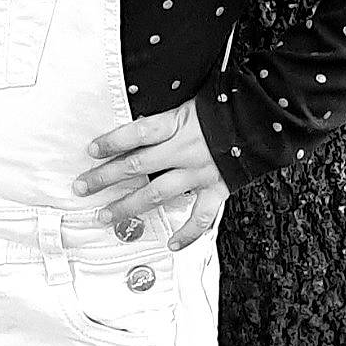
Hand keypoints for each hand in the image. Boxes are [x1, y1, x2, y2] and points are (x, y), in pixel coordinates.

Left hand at [74, 101, 229, 250]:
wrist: (263, 119)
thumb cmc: (225, 106)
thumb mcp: (191, 101)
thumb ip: (166, 117)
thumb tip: (139, 127)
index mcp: (178, 124)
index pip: (137, 133)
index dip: (112, 142)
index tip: (91, 149)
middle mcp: (185, 150)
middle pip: (137, 166)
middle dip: (105, 178)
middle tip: (82, 187)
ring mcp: (200, 173)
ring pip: (158, 194)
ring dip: (129, 207)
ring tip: (106, 216)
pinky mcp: (218, 189)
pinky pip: (201, 217)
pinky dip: (187, 233)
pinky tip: (171, 244)